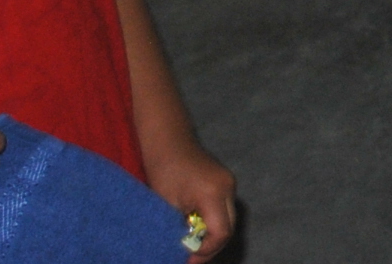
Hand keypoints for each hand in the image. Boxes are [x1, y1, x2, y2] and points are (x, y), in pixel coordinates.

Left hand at [143, 135, 236, 261]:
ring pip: (228, 220)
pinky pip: (224, 209)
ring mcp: (229, 183)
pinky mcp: (225, 181)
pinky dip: (212, 223)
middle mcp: (228, 187)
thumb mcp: (167, 204)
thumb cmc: (162, 169)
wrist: (168, 139)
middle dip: (210, 247)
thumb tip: (184, 250)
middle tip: (189, 258)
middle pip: (229, 228)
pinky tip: (195, 227)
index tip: (187, 260)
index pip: (220, 232)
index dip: (205, 251)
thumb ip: (179, 228)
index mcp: (213, 192)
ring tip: (191, 244)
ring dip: (211, 235)